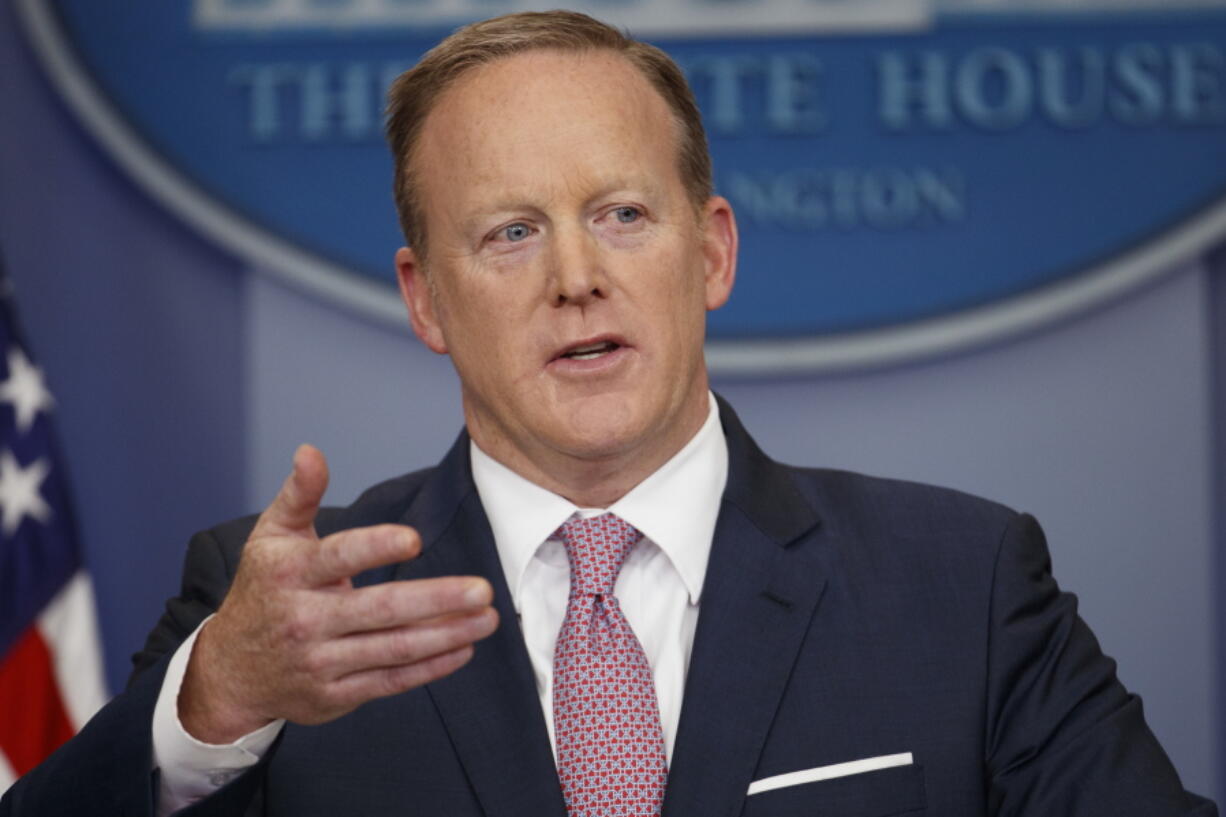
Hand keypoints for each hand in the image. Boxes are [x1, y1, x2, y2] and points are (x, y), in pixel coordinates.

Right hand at [178, 444, 497, 742]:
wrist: (231, 671)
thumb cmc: (263, 591)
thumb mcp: (270, 538)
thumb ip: (299, 494)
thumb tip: (310, 451)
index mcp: (289, 574)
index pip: (337, 558)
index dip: (375, 548)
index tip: (415, 540)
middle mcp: (305, 620)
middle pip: (379, 609)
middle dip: (436, 599)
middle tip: (482, 589)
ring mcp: (320, 662)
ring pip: (393, 648)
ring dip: (447, 634)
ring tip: (487, 617)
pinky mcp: (335, 695)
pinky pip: (390, 680)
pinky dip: (430, 667)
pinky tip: (463, 648)